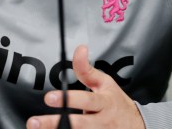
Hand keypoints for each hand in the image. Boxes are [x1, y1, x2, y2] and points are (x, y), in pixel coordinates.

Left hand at [26, 45, 144, 128]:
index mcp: (104, 103)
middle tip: (34, 122)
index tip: (49, 97)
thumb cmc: (116, 103)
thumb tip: (80, 49)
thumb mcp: (105, 83)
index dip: (67, 99)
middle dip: (54, 123)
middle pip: (77, 124)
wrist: (136, 125)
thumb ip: (87, 69)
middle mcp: (101, 122)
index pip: (85, 100)